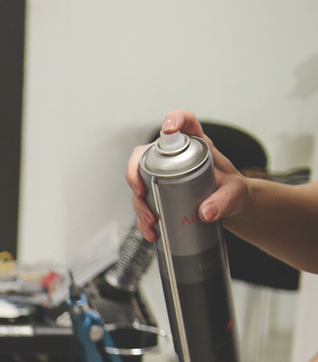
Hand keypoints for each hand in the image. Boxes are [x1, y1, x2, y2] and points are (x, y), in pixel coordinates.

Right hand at [127, 109, 249, 241]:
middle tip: (140, 192)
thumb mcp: (235, 192)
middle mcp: (176, 157)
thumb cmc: (234, 190)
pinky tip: (150, 231)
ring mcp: (165, 176)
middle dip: (135, 173)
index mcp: (197, 145)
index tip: (167, 130)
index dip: (174, 120)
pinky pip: (144, 204)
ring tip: (151, 221)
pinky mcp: (161, 194)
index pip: (185, 123)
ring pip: (140, 183)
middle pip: (146, 155)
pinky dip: (143, 219)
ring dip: (138, 203)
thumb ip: (224, 200)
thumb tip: (204, 213)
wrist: (232, 206)